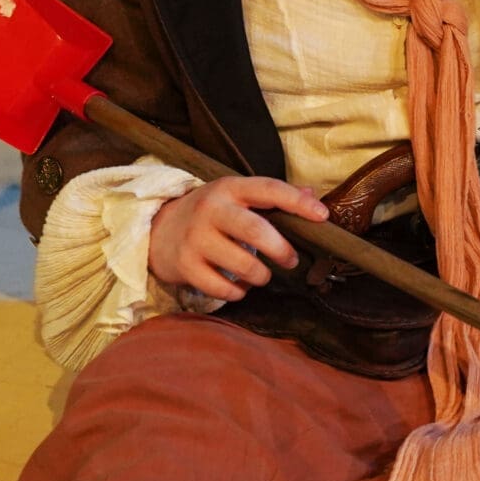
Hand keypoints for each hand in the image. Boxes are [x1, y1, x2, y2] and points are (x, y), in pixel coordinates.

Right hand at [149, 175, 328, 301]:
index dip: (298, 202)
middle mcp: (211, 210)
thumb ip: (272, 197)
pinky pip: (221, 287)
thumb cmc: (210, 214)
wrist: (156, 230)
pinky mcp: (185, 266)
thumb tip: (313, 195)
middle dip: (281, 249)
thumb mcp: (236, 197)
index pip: (269, 189)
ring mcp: (195, 238)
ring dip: (261, 275)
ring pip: (242, 264)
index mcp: (229, 188)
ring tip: (262, 276)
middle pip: (255, 230)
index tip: (323, 216)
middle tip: (291, 260)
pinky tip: (239, 287)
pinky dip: (238, 292)